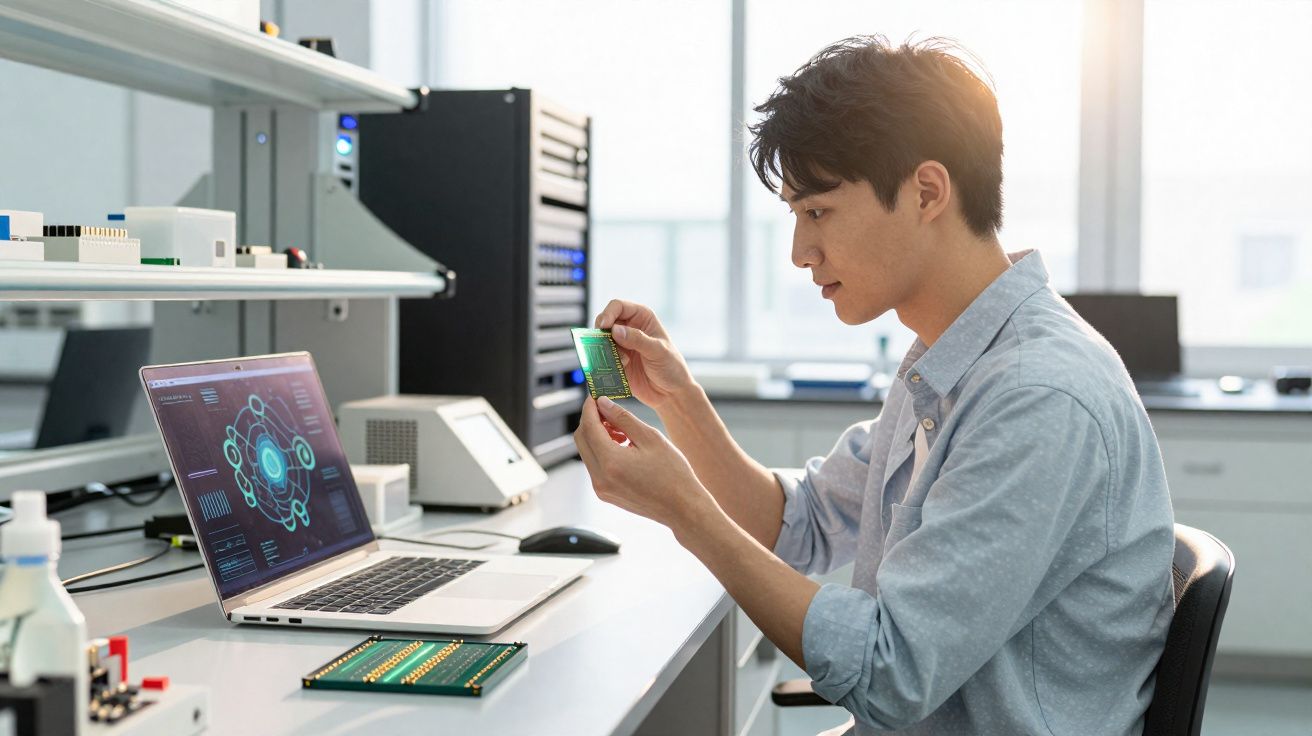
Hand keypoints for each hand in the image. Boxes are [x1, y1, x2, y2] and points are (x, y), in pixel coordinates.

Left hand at [573, 396, 716, 530]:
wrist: (682, 507)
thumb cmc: (673, 473)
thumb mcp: (650, 438)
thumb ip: (623, 419)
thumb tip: (603, 403)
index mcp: (611, 462)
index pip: (589, 427)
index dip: (590, 408)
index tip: (596, 396)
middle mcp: (600, 478)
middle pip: (581, 439)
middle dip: (591, 421)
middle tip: (609, 411)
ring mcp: (601, 489)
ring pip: (587, 452)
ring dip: (597, 436)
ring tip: (622, 431)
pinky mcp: (606, 494)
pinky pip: (595, 466)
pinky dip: (603, 451)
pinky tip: (623, 446)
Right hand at [594, 300, 695, 409]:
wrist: (671, 392)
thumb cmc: (671, 367)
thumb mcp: (658, 351)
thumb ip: (637, 339)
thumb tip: (615, 330)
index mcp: (642, 317)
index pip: (618, 306)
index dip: (608, 313)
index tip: (604, 326)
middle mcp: (630, 328)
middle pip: (605, 322)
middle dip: (602, 334)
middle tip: (605, 346)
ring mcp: (622, 345)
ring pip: (601, 340)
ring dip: (604, 350)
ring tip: (621, 362)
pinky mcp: (616, 361)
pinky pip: (602, 357)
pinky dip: (603, 362)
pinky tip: (618, 370)